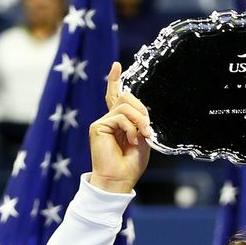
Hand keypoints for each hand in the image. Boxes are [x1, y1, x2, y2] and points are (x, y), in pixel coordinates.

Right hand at [88, 62, 151, 193]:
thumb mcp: (143, 139)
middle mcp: (109, 119)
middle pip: (125, 97)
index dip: (114, 81)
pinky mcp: (97, 126)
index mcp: (119, 122)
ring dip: (139, 121)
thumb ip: (140, 122)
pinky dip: (130, 128)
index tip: (116, 65)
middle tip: (147, 129)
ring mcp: (102, 122)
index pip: (115, 97)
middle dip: (141, 111)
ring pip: (125, 106)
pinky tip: (131, 141)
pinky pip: (119, 117)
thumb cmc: (131, 163)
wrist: (119, 179)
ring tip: (141, 137)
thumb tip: (140, 112)